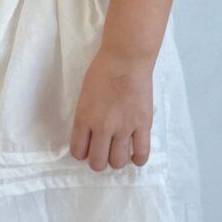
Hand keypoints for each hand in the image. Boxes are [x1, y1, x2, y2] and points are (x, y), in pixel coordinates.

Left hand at [68, 46, 155, 171]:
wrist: (126, 59)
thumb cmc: (102, 71)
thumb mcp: (84, 95)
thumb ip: (86, 117)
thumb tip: (90, 135)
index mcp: (84, 118)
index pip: (78, 151)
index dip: (82, 153)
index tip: (87, 149)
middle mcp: (103, 127)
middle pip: (98, 163)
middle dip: (98, 161)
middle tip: (103, 152)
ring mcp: (124, 127)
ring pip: (118, 162)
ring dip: (116, 160)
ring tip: (118, 151)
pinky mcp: (143, 124)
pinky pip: (141, 153)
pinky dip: (138, 159)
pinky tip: (135, 155)